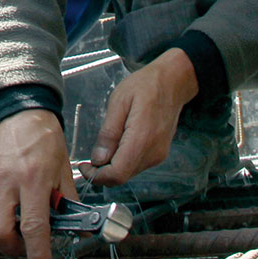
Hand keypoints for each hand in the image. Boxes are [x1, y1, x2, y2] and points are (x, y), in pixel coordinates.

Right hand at [0, 109, 76, 258]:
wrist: (17, 113)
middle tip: (24, 247)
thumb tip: (78, 229)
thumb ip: (68, 202)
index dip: (38, 254)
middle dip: (13, 251)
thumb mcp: (63, 170)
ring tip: (7, 237)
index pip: (33, 226)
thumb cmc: (43, 140)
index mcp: (33, 178)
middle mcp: (5, 181)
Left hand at [80, 48, 197, 187]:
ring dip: (113, 166)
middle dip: (102, 172)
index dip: (97, 176)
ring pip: (129, 172)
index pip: (117, 174)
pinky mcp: (160, 153)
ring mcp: (158, 155)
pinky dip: (123, 160)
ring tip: (105, 145)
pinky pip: (137, 164)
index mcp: (141, 140)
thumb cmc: (145, 86)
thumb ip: (108, 133)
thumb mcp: (119, 102)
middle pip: (122, 176)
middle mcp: (152, 153)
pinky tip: (118, 143)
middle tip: (89, 158)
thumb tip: (97, 159)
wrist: (173, 82)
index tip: (83, 165)